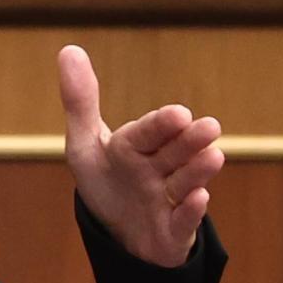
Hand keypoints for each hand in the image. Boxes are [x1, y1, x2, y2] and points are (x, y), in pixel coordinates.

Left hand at [58, 47, 223, 267]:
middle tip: (209, 126)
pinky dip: (190, 212)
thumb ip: (80, 102)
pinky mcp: (173, 231)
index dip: (160, 125)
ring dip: (197, 171)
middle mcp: (157, 170)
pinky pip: (182, 222)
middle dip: (188, 141)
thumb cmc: (108, 181)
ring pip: (183, 183)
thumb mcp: (85, 144)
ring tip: (213, 156)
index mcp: (135, 147)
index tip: (178, 113)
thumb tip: (69, 49)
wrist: (120, 232)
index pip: (146, 133)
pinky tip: (199, 199)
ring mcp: (168, 200)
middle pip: (173, 154)